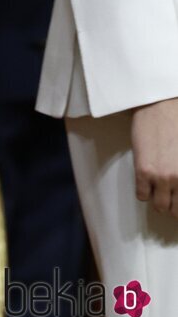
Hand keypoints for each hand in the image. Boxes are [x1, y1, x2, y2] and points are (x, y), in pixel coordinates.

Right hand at [132, 97, 177, 217]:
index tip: (176, 197)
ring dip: (158, 199)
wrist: (161, 106)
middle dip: (172, 203)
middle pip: (175, 210)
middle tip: (169, 194)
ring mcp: (161, 177)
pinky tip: (145, 180)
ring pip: (159, 206)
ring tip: (156, 187)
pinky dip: (143, 192)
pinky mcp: (143, 170)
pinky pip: (141, 195)